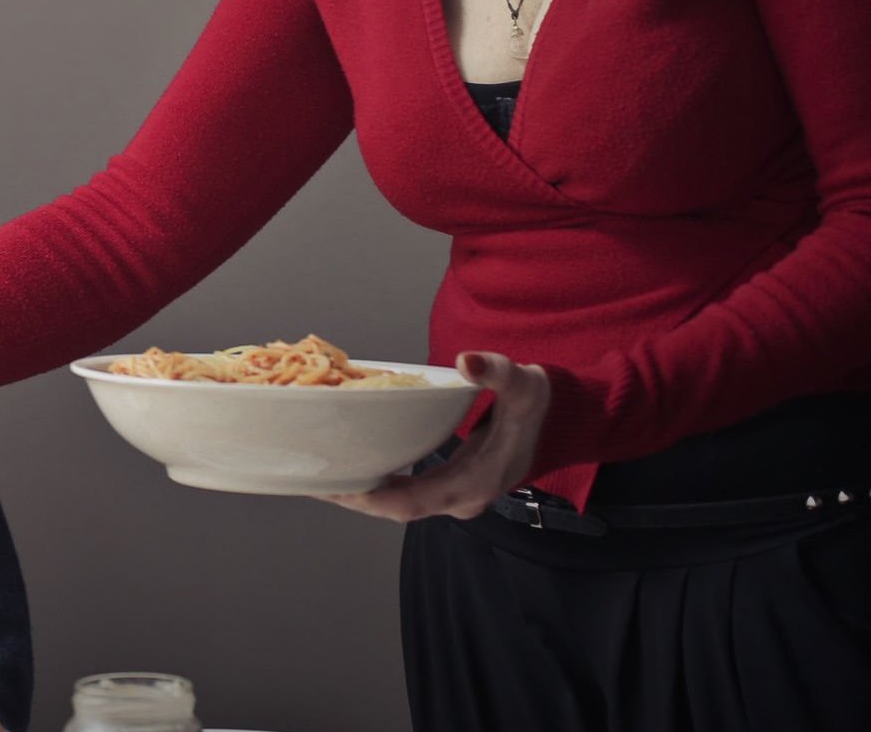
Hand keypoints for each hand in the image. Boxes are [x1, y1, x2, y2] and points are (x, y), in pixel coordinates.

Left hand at [319, 351, 549, 522]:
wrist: (561, 421)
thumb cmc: (540, 404)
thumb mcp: (524, 383)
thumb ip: (497, 372)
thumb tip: (467, 362)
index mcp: (474, 483)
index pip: (411, 503)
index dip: (370, 499)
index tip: (334, 486)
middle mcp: (462, 498)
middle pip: (395, 508)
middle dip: (353, 497)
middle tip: (309, 478)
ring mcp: (457, 495)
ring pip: (399, 504)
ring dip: (361, 492)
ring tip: (318, 473)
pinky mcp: (451, 485)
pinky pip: (406, 492)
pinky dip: (378, 483)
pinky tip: (352, 465)